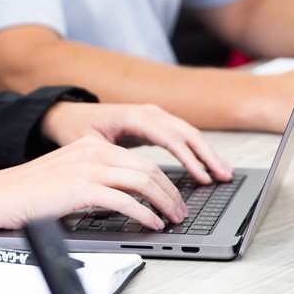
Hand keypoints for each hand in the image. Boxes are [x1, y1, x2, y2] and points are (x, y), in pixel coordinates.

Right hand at [0, 136, 191, 238]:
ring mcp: (88, 168)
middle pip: (147, 169)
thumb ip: (96, 180)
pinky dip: (144, 214)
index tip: (172, 197)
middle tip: (180, 211)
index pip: (139, 160)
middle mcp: (93, 151)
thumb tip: (126, 199)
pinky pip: (125, 201)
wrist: (1, 195)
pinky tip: (151, 223)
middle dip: (170, 192)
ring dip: (164, 202)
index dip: (163, 180)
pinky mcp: (82, 188)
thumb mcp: (69, 176)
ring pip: (142, 182)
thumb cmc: (30, 193)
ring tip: (172, 219)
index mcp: (91, 145)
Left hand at [40, 101, 232, 183]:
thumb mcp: (87, 145)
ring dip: (207, 153)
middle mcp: (148, 111)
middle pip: (187, 132)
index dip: (189, 159)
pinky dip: (196, 150)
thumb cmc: (75, 127)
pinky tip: (206, 166)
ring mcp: (153, 115)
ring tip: (224, 173)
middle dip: (208, 155)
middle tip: (224, 177)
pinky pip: (181, 136)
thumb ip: (108, 159)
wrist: (68, 113)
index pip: (169, 137)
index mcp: (134, 115)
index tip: (202, 177)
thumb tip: (127, 181)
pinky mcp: (155, 124)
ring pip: (188, 133)